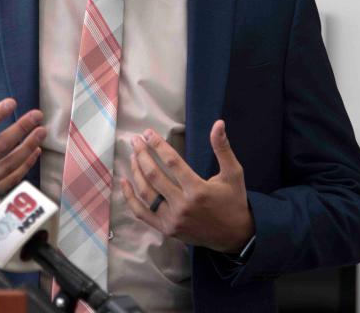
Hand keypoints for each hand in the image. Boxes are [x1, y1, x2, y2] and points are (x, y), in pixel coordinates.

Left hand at [121, 120, 253, 252]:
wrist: (235, 236)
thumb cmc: (234, 201)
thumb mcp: (233, 173)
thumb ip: (223, 148)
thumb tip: (218, 123)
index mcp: (198, 190)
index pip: (172, 162)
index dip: (158, 145)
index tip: (148, 133)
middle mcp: (182, 206)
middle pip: (154, 176)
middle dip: (142, 155)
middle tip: (135, 141)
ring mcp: (172, 220)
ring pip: (146, 193)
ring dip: (136, 172)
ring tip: (133, 156)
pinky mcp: (166, 229)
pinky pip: (142, 213)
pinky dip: (130, 198)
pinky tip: (124, 182)